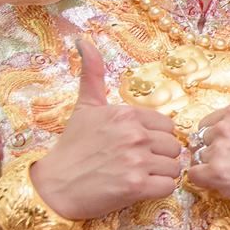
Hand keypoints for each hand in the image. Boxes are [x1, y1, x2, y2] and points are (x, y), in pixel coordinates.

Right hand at [29, 38, 183, 220]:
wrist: (54, 186)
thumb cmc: (72, 147)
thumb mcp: (84, 107)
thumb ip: (91, 73)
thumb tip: (83, 40)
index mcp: (127, 114)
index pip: (167, 125)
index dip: (156, 138)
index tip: (138, 146)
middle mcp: (135, 134)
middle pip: (174, 146)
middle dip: (160, 156)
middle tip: (138, 164)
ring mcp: (137, 160)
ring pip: (175, 166)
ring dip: (161, 174)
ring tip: (138, 176)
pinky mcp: (137, 187)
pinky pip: (169, 186)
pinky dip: (159, 189)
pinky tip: (139, 188)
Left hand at [185, 54, 229, 215]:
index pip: (211, 123)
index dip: (225, 139)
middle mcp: (226, 126)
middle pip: (202, 140)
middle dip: (216, 153)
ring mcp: (219, 150)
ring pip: (198, 157)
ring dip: (212, 168)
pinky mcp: (215, 174)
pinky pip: (193, 175)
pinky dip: (206, 182)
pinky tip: (228, 183)